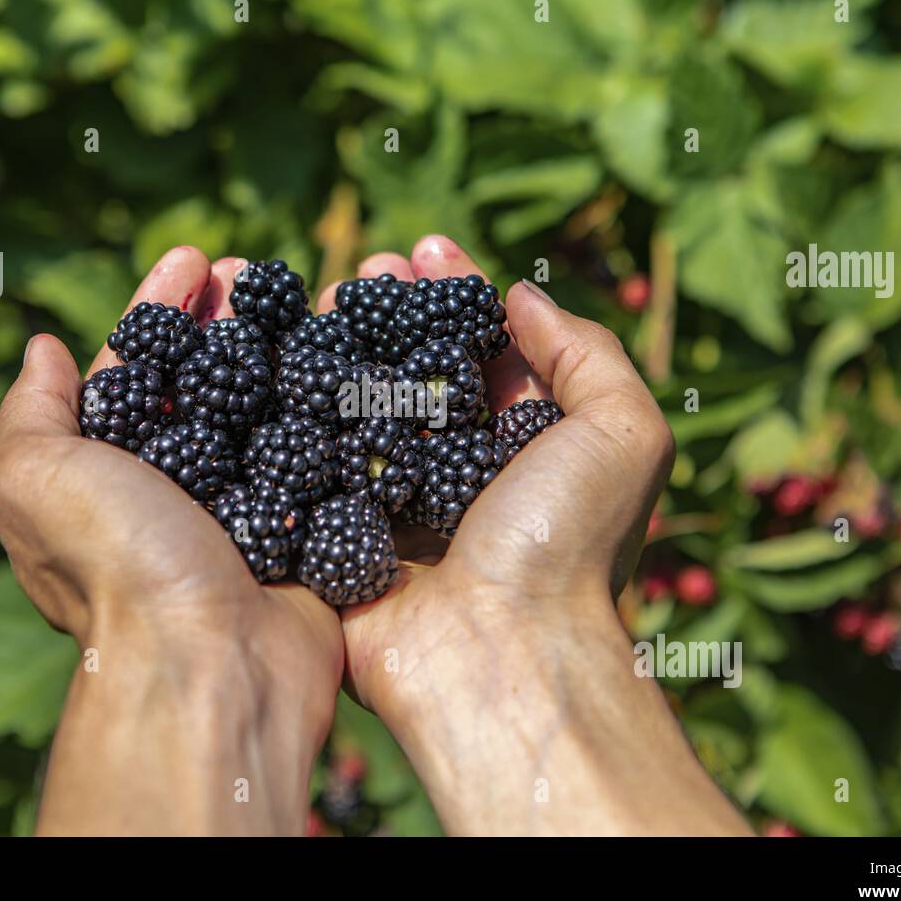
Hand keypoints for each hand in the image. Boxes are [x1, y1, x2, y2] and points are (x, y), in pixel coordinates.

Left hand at [0, 247, 341, 834]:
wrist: (213, 664)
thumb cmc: (117, 565)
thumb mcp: (36, 481)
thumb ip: (32, 414)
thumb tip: (42, 349)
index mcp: (112, 475)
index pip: (134, 369)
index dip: (158, 306)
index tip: (193, 256)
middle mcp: (179, 490)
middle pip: (205, 379)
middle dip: (226, 316)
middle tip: (254, 265)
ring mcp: (248, 509)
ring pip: (267, 408)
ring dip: (282, 347)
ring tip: (305, 293)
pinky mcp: (308, 530)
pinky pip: (322, 452)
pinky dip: (332, 404)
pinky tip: (350, 357)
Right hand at [323, 236, 748, 834]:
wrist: (500, 654)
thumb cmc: (568, 543)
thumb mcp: (623, 433)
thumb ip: (587, 352)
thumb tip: (521, 296)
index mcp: (525, 444)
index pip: (485, 347)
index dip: (457, 291)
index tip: (425, 246)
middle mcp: (461, 470)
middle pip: (417, 369)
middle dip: (391, 310)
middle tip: (363, 266)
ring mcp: (397, 503)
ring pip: (359, 407)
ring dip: (338, 347)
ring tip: (315, 296)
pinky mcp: (341, 537)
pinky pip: (311, 464)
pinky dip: (293, 412)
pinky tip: (277, 360)